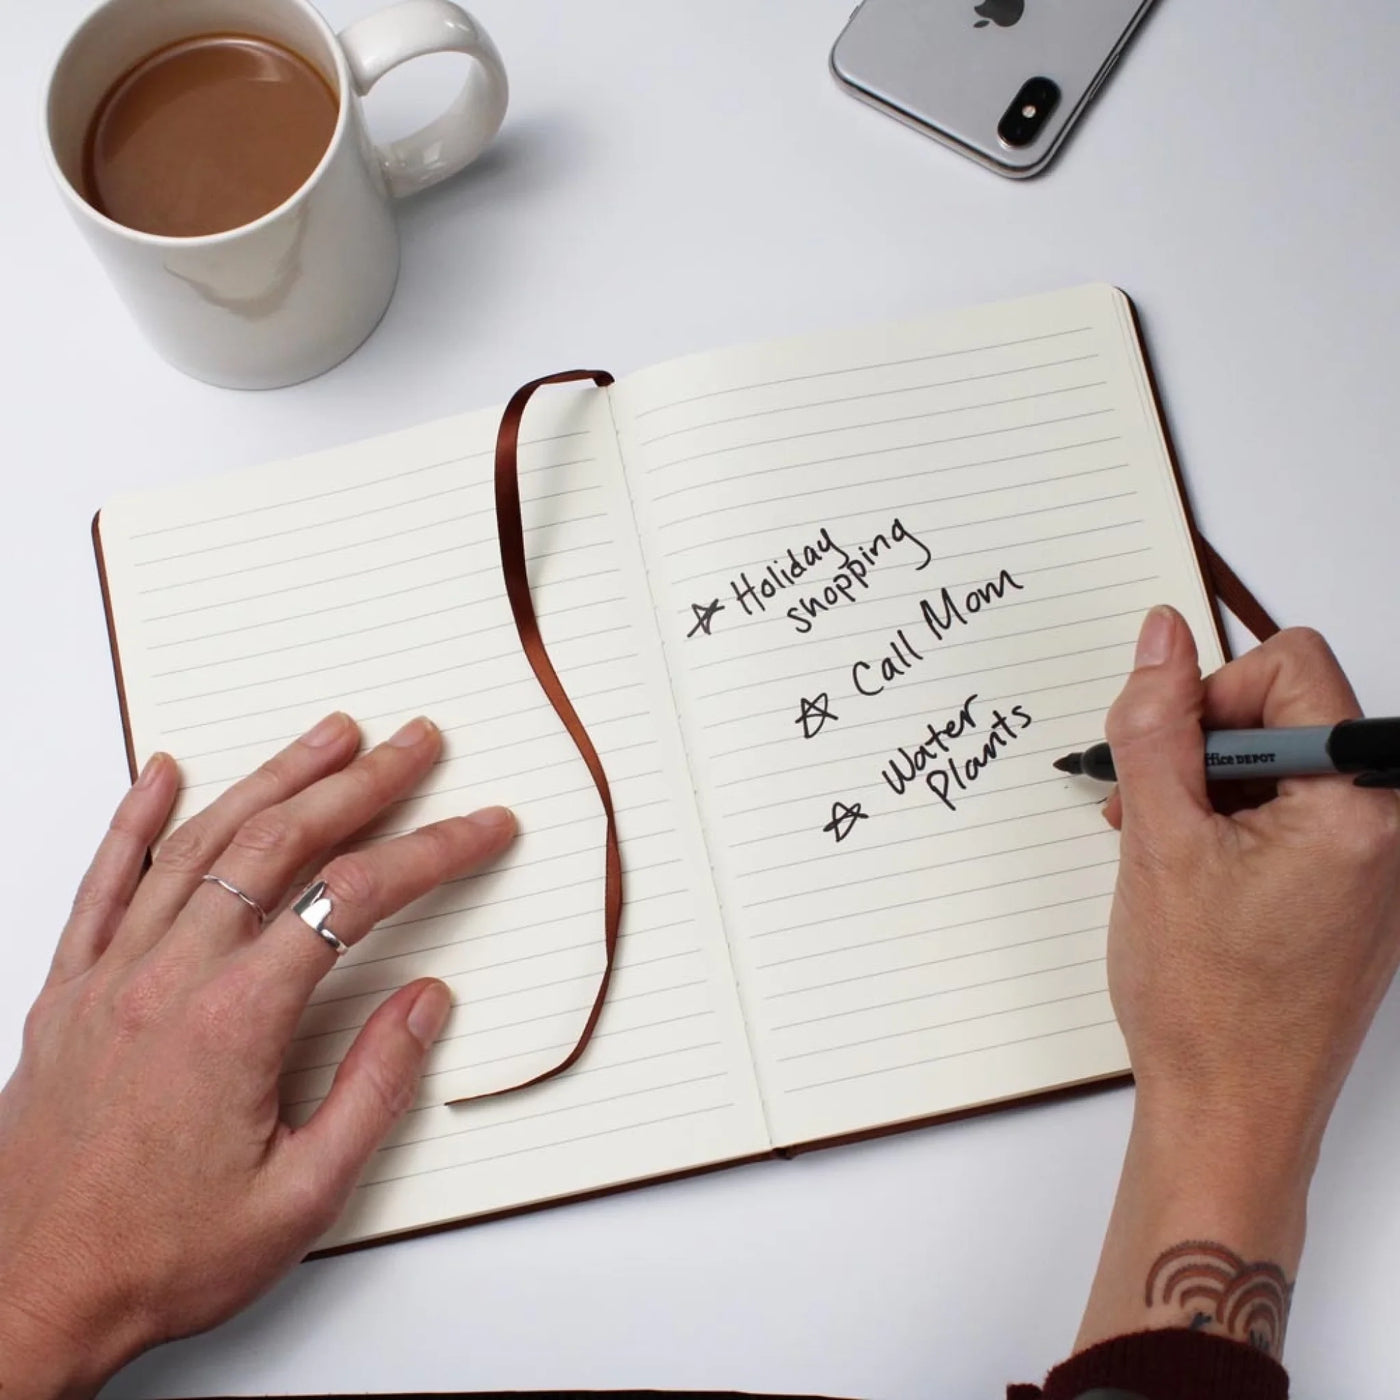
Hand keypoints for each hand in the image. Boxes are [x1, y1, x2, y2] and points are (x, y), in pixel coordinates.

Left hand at [0, 714, 514, 1399]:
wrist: (27, 1299)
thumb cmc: (160, 1258)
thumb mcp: (301, 1197)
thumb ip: (374, 1088)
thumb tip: (428, 1000)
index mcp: (234, 1022)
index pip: (353, 898)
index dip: (432, 851)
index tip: (482, 828)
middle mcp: (169, 978)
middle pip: (281, 843)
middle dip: (363, 783)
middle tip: (416, 744)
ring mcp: (112, 976)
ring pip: (201, 843)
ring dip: (272, 777)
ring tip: (330, 735)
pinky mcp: (69, 992)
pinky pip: (102, 882)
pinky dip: (133, 818)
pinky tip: (161, 773)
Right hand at [1075, 610, 1399, 1357]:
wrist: (1230, 1114)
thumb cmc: (1204, 1002)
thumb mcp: (1158, 840)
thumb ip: (1155, 726)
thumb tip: (1160, 638)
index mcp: (1359, 806)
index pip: (1292, 666)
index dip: (1211, 693)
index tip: (1164, 750)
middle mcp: (1385, 828)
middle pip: (1289, 713)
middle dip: (1202, 744)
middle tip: (1147, 804)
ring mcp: (1372, 864)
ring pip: (1281, 765)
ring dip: (1208, 788)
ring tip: (1159, 847)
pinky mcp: (1351, 890)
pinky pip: (1291, 815)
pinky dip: (1231, 825)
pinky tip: (1188, 872)